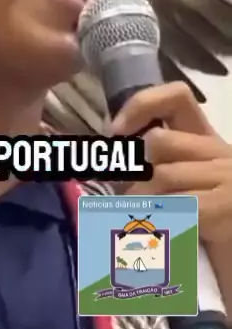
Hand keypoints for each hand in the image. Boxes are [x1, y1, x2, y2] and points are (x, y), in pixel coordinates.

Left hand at [109, 82, 231, 246]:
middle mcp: (219, 151)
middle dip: (132, 168)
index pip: (177, 96)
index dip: (142, 104)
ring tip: (136, 220)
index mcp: (205, 139)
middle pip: (159, 140)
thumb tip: (108, 149)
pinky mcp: (226, 206)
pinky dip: (158, 219)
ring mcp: (227, 177)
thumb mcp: (177, 186)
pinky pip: (176, 206)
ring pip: (162, 175)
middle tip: (122, 192)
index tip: (115, 131)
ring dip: (140, 200)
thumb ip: (151, 164)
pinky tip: (156, 232)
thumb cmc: (204, 224)